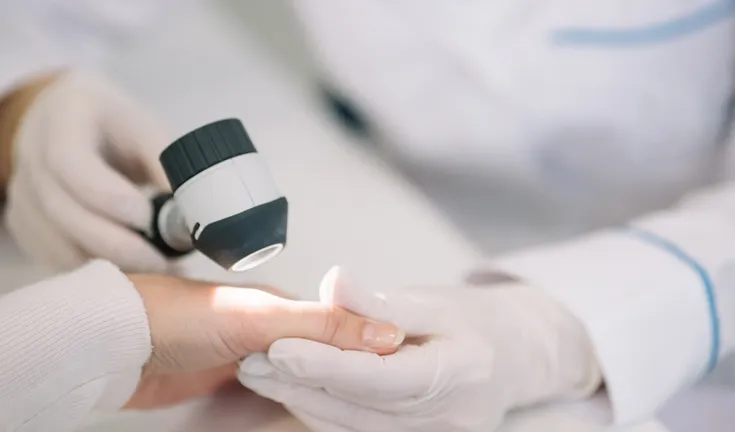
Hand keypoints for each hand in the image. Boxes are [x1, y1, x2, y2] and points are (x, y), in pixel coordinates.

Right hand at [4, 70, 171, 272]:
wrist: (74, 121)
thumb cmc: (119, 127)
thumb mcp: (148, 132)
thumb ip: (169, 168)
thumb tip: (200, 216)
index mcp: (65, 117)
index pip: (70, 161)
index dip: (110, 197)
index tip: (149, 218)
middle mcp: (32, 153)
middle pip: (63, 211)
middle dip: (117, 245)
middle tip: (163, 263)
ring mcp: (22, 191)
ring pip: (57, 243)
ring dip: (109, 264)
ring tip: (155, 270)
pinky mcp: (25, 223)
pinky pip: (55, 259)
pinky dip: (95, 271)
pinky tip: (131, 271)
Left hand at [123, 273, 404, 409]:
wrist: (115, 344)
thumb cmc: (177, 317)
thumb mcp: (261, 317)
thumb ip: (322, 325)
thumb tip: (385, 332)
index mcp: (284, 305)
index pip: (342, 329)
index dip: (369, 349)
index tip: (397, 371)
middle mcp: (271, 329)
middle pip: (323, 356)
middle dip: (348, 374)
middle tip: (378, 399)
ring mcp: (249, 356)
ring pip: (300, 377)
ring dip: (321, 390)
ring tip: (351, 407)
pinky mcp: (227, 382)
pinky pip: (272, 394)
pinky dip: (291, 402)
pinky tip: (304, 410)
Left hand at [238, 267, 601, 431]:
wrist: (516, 357)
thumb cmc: (475, 321)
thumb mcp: (435, 301)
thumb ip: (380, 302)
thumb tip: (332, 281)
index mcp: (460, 372)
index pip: (381, 375)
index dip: (326, 364)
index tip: (279, 347)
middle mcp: (450, 417)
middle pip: (360, 408)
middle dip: (300, 385)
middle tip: (252, 360)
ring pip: (355, 427)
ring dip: (303, 401)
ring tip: (261, 373)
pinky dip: (326, 413)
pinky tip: (295, 390)